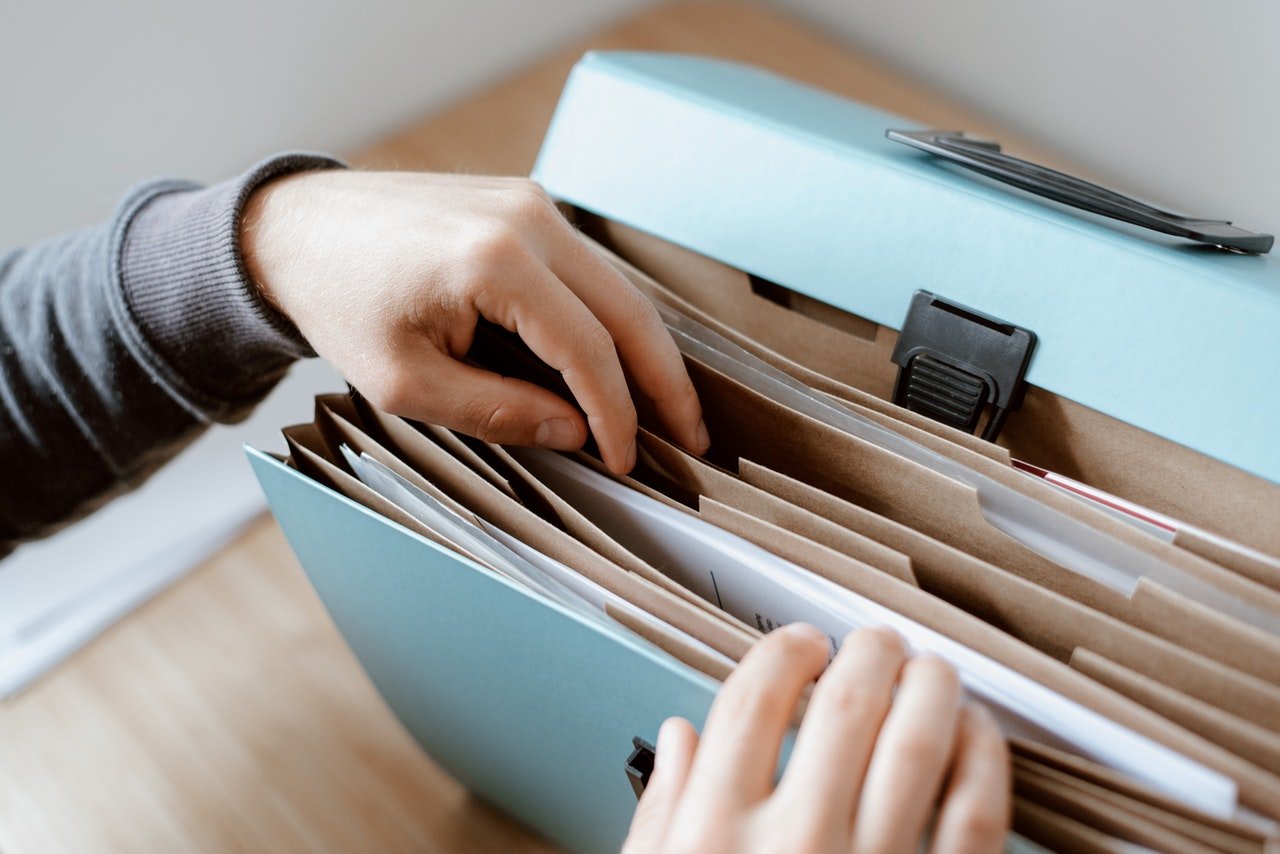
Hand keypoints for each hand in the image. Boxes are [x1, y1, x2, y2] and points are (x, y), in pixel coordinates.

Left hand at [240, 170, 708, 473]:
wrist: (294, 229)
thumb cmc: (339, 304)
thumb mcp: (407, 383)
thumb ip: (499, 410)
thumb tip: (576, 432)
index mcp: (496, 261)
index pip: (588, 350)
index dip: (617, 414)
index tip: (626, 460)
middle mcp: (528, 218)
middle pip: (628, 311)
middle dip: (665, 382)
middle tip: (694, 439)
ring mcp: (531, 203)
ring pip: (618, 287)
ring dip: (646, 351)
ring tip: (669, 409)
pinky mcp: (524, 204)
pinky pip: (587, 270)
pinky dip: (611, 320)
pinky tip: (621, 362)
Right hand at [623, 624, 1009, 853]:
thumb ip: (664, 812)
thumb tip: (679, 736)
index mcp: (715, 835)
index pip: (755, 698)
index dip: (785, 651)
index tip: (801, 645)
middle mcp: (796, 844)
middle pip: (847, 703)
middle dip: (867, 653)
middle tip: (875, 643)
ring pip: (921, 740)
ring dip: (932, 686)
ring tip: (930, 670)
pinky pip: (978, 812)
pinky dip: (984, 758)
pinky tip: (976, 735)